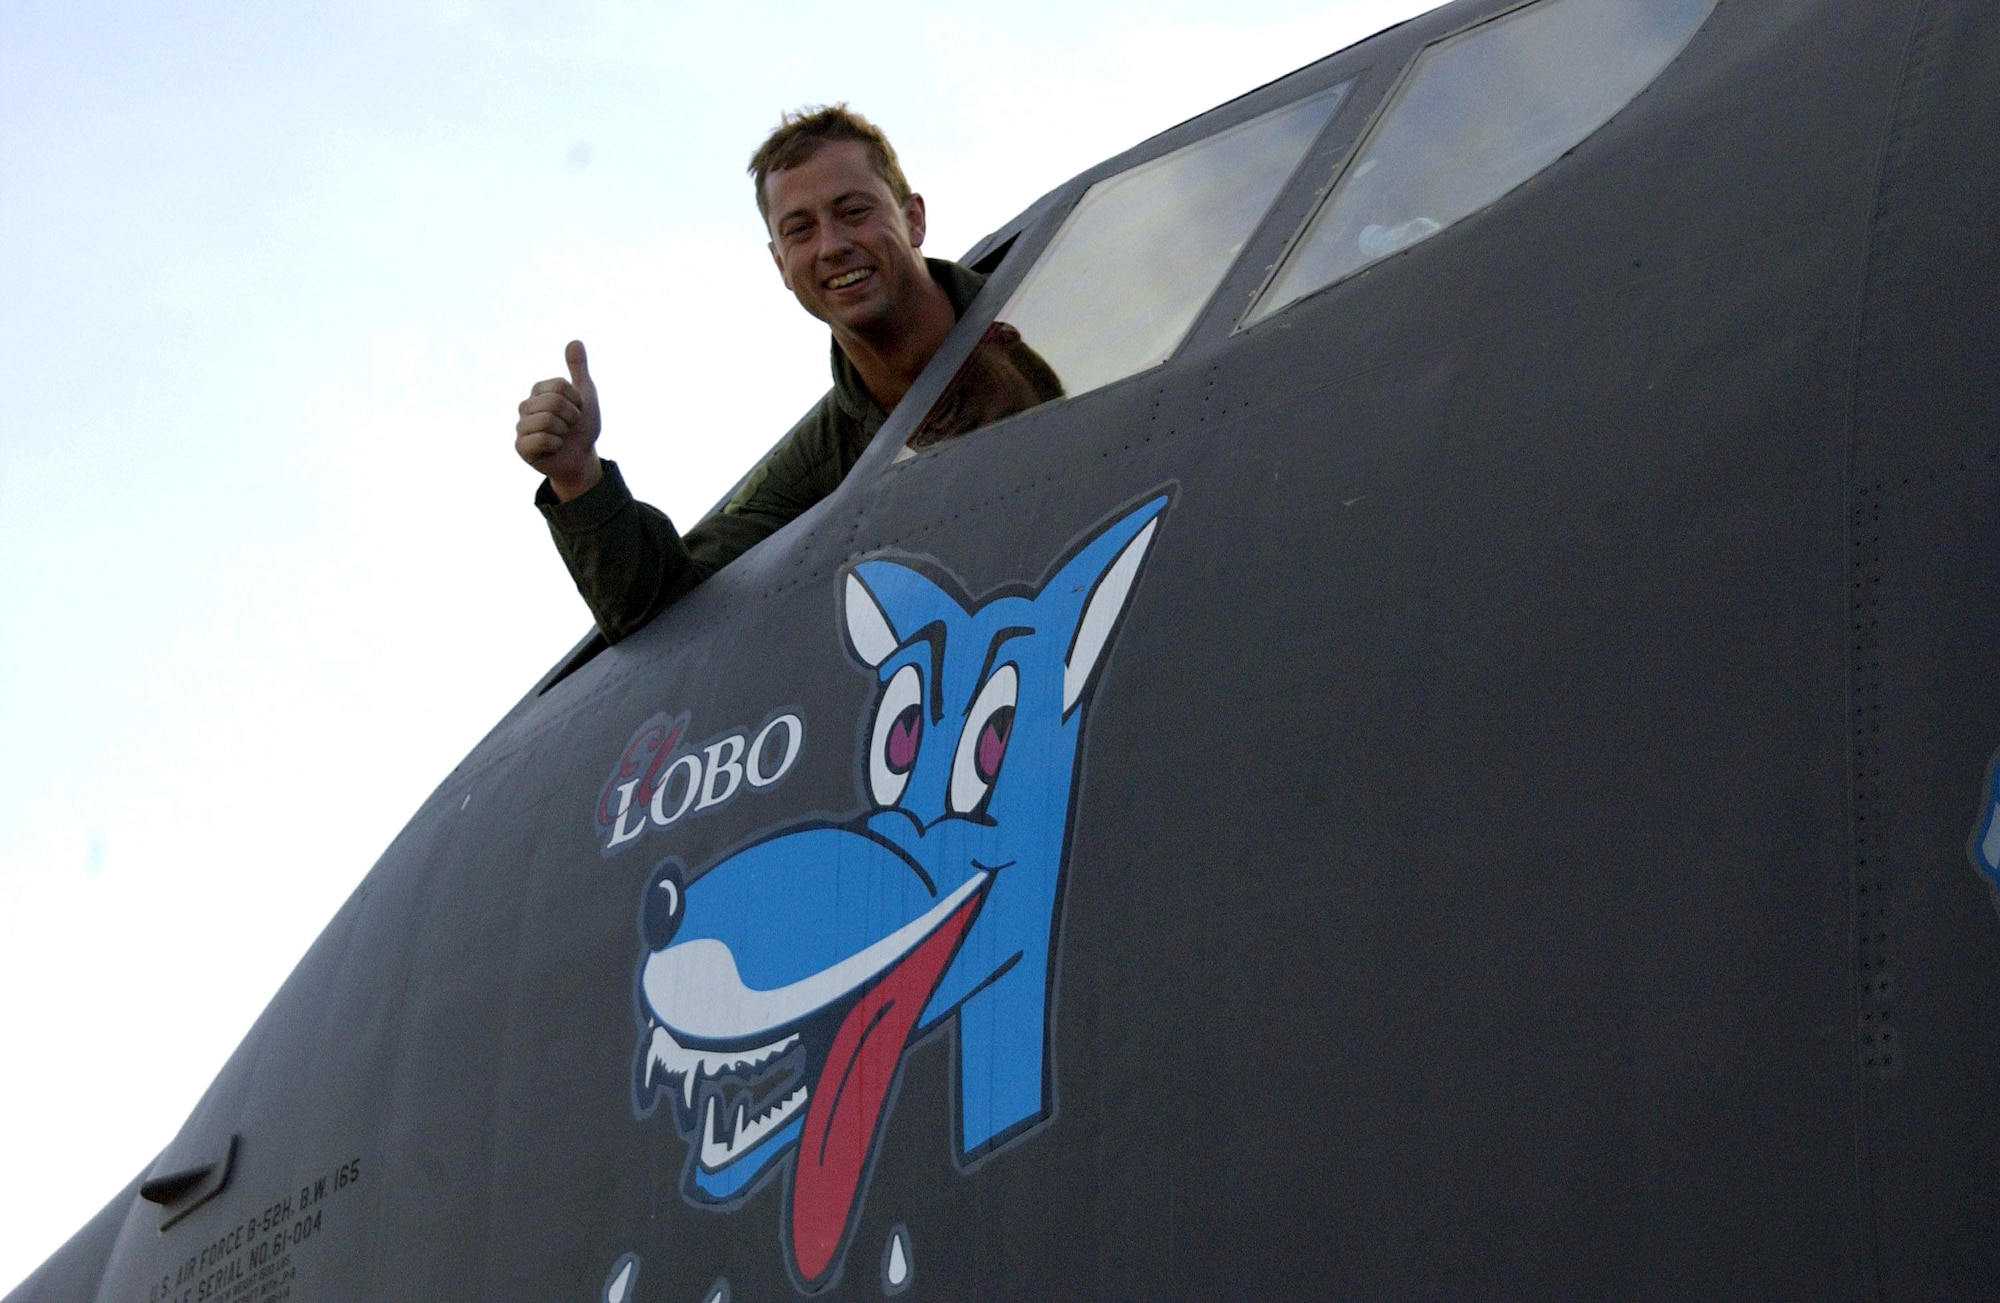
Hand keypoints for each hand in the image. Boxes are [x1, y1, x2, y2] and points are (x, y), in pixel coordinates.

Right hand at [515, 339, 603, 500]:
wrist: (581, 458)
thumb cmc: (582, 427)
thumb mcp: (586, 395)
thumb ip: (579, 369)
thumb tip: (575, 341)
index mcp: (538, 391)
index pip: (560, 385)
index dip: (576, 400)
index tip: (576, 410)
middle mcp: (525, 406)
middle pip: (553, 402)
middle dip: (572, 417)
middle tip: (570, 426)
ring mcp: (521, 426)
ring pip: (548, 421)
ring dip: (564, 432)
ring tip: (561, 437)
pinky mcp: (520, 447)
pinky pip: (542, 440)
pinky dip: (556, 445)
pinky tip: (553, 449)